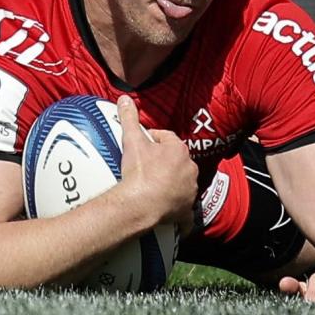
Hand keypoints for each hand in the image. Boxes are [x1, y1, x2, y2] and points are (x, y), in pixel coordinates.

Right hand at [116, 95, 197, 230]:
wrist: (141, 204)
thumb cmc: (139, 172)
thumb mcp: (132, 140)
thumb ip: (129, 117)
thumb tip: (125, 98)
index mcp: (179, 150)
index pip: (167, 138)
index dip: (154, 139)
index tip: (142, 144)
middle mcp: (189, 169)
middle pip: (176, 160)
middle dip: (164, 161)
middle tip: (145, 164)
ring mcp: (189, 190)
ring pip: (182, 182)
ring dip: (172, 182)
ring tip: (153, 185)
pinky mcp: (186, 210)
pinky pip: (186, 212)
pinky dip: (181, 213)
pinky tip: (174, 216)